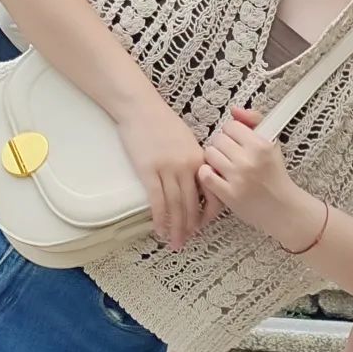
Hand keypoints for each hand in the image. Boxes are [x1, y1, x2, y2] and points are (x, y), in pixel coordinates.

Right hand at [117, 99, 207, 250]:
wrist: (141, 108)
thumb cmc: (162, 122)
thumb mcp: (186, 139)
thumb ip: (193, 160)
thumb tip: (196, 180)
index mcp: (199, 158)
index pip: (211, 191)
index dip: (209, 212)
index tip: (205, 225)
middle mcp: (187, 166)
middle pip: (192, 203)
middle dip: (192, 226)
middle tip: (189, 241)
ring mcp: (168, 169)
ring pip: (175, 206)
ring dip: (176, 227)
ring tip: (176, 243)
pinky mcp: (149, 171)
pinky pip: (157, 201)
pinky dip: (159, 218)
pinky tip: (160, 230)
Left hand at [198, 108, 312, 247]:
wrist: (283, 209)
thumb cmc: (275, 175)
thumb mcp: (271, 144)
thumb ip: (254, 121)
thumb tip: (234, 109)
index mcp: (261, 145)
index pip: (231, 126)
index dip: (231, 133)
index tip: (236, 142)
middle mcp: (250, 159)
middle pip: (218, 139)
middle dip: (221, 146)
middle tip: (229, 155)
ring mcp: (238, 178)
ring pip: (209, 154)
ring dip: (213, 159)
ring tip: (223, 166)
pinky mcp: (229, 195)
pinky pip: (205, 174)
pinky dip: (207, 174)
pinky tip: (216, 176)